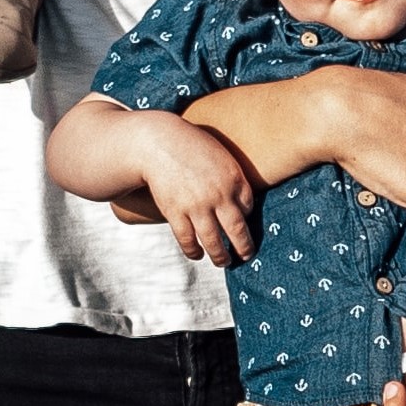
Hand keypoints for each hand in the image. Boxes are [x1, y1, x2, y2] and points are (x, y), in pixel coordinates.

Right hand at [132, 117, 261, 267]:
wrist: (157, 142)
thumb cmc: (190, 145)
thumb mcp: (219, 154)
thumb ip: (231, 176)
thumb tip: (241, 201)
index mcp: (234, 178)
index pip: (248, 207)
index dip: (247, 217)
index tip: (244, 224)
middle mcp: (219, 195)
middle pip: (238, 230)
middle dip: (244, 247)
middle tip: (246, 256)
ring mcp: (197, 206)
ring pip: (214, 241)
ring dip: (220, 256)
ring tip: (224, 262)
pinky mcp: (176, 212)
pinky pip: (188, 239)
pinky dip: (193, 251)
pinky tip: (197, 255)